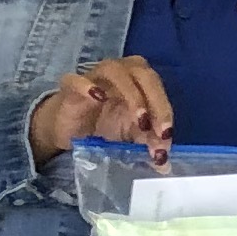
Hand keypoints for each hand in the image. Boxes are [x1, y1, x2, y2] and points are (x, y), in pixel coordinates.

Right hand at [32, 56, 173, 160]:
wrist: (70, 129)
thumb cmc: (105, 125)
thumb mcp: (131, 136)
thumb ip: (148, 144)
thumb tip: (164, 164)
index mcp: (140, 81)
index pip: (157, 89)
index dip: (164, 111)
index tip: (166, 135)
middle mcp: (122, 72)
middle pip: (144, 75)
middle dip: (154, 102)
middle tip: (157, 129)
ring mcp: (95, 75)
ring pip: (116, 71)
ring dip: (131, 94)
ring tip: (138, 120)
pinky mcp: (70, 85)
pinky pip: (77, 79)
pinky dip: (87, 86)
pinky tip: (97, 97)